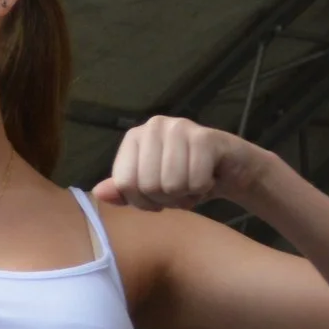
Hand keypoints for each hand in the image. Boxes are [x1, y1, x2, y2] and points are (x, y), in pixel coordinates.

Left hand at [93, 117, 277, 211]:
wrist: (230, 169)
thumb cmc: (184, 178)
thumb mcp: (148, 189)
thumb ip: (122, 191)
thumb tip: (98, 192)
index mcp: (134, 138)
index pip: (123, 184)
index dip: (141, 202)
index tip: (156, 198)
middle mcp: (153, 126)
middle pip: (146, 186)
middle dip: (165, 200)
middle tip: (178, 192)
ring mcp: (179, 127)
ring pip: (171, 185)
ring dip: (185, 196)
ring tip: (192, 184)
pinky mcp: (204, 136)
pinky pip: (194, 182)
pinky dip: (202, 189)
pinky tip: (207, 178)